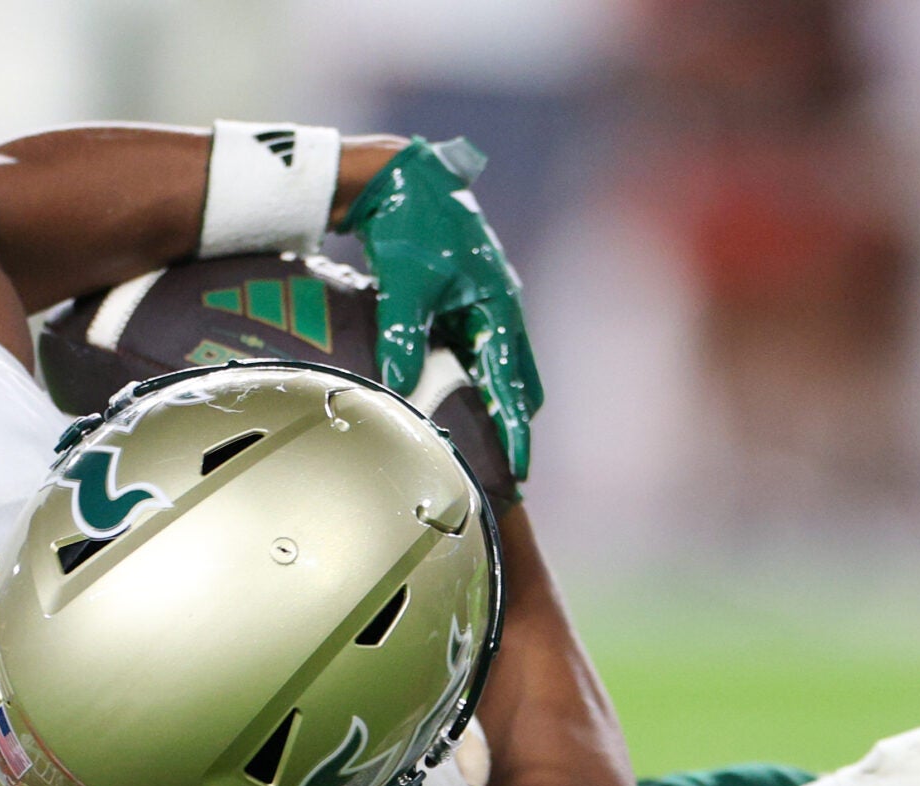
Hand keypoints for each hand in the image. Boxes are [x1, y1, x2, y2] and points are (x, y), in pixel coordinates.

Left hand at [339, 137, 541, 481]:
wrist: (404, 180)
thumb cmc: (410, 227)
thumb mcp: (403, 284)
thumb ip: (402, 336)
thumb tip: (398, 386)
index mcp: (497, 306)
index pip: (510, 385)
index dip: (514, 432)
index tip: (520, 471)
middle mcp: (501, 307)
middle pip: (519, 380)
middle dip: (516, 422)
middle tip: (510, 470)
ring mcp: (487, 303)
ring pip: (502, 366)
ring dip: (498, 401)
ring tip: (492, 444)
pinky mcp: (468, 299)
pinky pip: (480, 350)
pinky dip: (477, 378)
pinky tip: (461, 398)